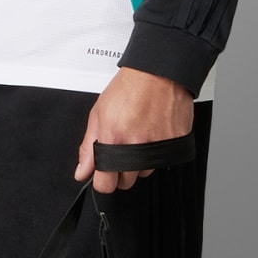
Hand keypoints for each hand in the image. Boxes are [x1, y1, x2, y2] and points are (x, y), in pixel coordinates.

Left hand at [76, 67, 193, 192]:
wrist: (158, 73)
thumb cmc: (129, 88)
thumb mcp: (99, 114)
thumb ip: (89, 147)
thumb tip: (83, 171)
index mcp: (114, 140)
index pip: (106, 185)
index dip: (103, 181)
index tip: (104, 175)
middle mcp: (137, 146)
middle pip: (127, 181)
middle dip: (122, 170)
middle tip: (123, 147)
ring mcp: (158, 147)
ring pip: (145, 171)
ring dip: (140, 161)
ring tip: (139, 135)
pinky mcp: (175, 144)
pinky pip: (163, 160)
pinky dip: (158, 151)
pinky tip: (153, 132)